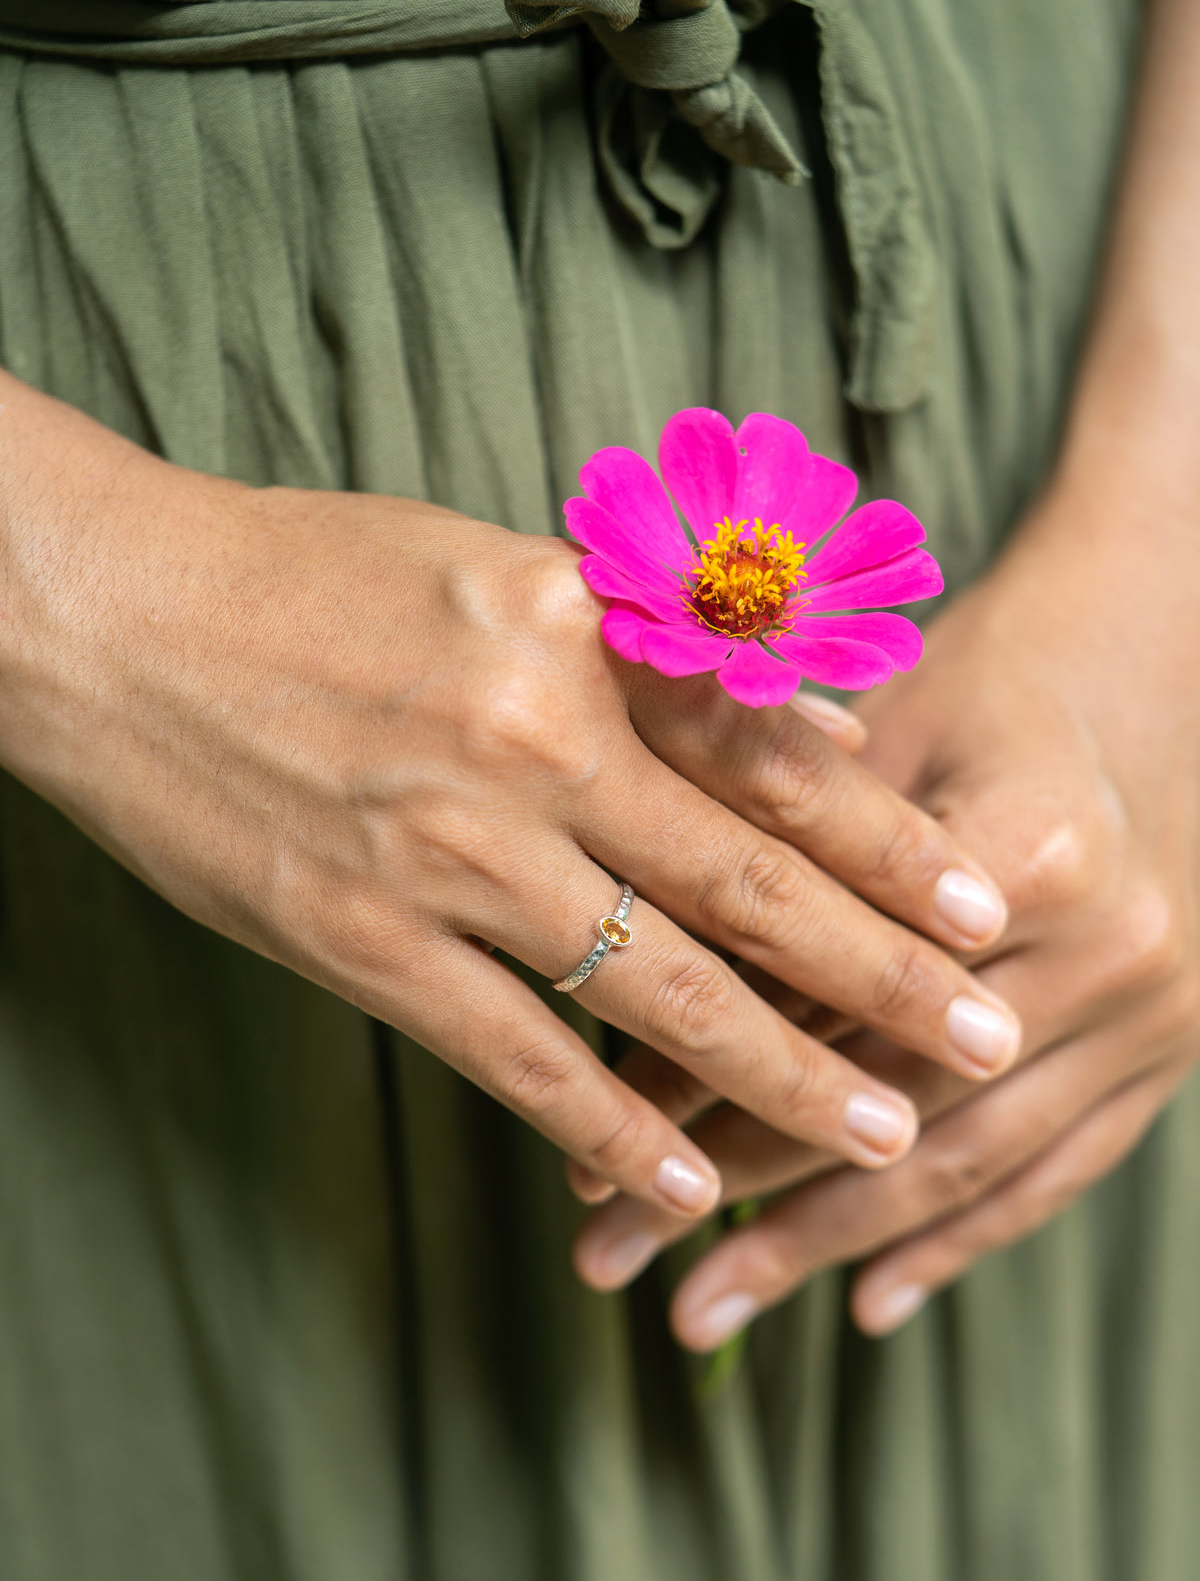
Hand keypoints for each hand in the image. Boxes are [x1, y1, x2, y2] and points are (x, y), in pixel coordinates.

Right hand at [0, 374, 1018, 1223]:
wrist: (118, 624)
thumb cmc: (311, 578)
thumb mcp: (497, 572)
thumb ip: (649, 658)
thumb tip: (797, 737)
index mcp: (570, 641)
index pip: (766, 762)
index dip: (888, 845)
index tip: (978, 906)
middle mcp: (527, 752)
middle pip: (742, 891)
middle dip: (880, 979)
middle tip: (984, 1040)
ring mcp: (441, 858)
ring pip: (650, 992)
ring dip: (778, 1075)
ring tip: (878, 1131)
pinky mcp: (357, 942)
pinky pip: (509, 1053)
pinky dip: (606, 1125)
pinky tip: (681, 1180)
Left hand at [572, 484, 1199, 1342]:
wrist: (1165, 670)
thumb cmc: (989, 682)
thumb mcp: (883, 726)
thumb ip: (771, 834)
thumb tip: (615, 946)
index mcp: (1029, 853)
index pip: (832, 999)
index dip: (702, 1074)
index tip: (594, 1148)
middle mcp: (1107, 951)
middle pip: (894, 1102)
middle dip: (745, 1194)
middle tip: (615, 1262)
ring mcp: (1155, 1015)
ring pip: (968, 1164)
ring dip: (826, 1246)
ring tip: (703, 1308)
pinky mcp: (1171, 1052)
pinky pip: (1057, 1173)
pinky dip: (958, 1245)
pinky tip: (866, 1304)